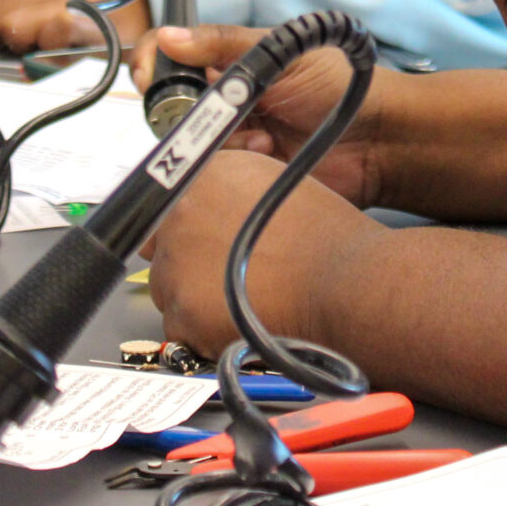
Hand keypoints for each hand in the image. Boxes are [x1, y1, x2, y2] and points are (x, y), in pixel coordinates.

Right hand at [132, 23, 387, 207]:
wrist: (377, 138)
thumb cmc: (337, 85)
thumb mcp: (283, 52)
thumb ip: (225, 44)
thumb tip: (168, 37)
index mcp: (227, 65)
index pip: (170, 60)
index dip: (152, 66)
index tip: (149, 77)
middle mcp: (221, 101)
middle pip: (169, 106)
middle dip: (184, 111)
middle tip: (214, 112)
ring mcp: (229, 139)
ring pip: (188, 142)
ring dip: (220, 137)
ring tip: (261, 133)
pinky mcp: (241, 174)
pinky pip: (213, 172)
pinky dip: (236, 160)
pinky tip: (268, 151)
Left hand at [141, 150, 376, 355]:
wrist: (343, 282)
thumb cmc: (324, 236)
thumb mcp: (272, 180)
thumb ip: (227, 186)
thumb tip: (208, 201)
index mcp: (202, 176)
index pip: (171, 202)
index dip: (190, 225)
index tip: (204, 240)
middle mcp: (180, 215)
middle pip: (163, 246)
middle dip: (189, 261)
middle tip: (228, 272)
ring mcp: (176, 265)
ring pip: (168, 287)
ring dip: (194, 294)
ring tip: (240, 296)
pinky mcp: (182, 312)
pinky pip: (179, 326)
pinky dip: (201, 329)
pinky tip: (238, 318)